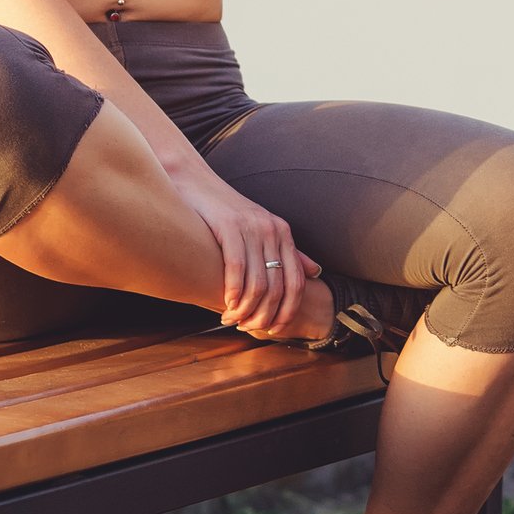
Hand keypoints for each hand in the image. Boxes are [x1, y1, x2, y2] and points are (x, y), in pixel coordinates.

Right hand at [174, 171, 323, 336]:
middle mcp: (273, 230)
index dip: (288, 311)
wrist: (197, 184)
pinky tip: (226, 303)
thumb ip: (289, 252)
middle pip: (279, 288)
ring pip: (259, 283)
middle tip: (248, 327)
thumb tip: (317, 272)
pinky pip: (237, 268)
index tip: (274, 329)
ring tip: (232, 319)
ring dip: (246, 309)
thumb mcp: (263, 230)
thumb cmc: (228, 213)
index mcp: (283, 234)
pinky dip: (233, 292)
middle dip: (264, 315)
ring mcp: (252, 228)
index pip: (297, 282)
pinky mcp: (230, 226)